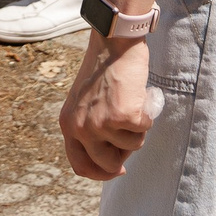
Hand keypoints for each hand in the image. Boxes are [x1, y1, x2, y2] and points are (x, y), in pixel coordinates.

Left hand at [60, 33, 153, 179]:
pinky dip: (148, 113)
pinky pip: (144, 129)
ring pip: (132, 146)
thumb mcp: (84, 102)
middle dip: (125, 152)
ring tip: (132, 101)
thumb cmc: (104, 69)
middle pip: (108, 164)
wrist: (114, 42)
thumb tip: (113, 163)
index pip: (81, 165)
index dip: (101, 173)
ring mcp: (101, 123)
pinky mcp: (123, 116)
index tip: (118, 169)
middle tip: (131, 130)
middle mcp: (80, 128)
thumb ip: (90, 128)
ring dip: (137, 127)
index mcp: (67, 125)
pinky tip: (140, 94)